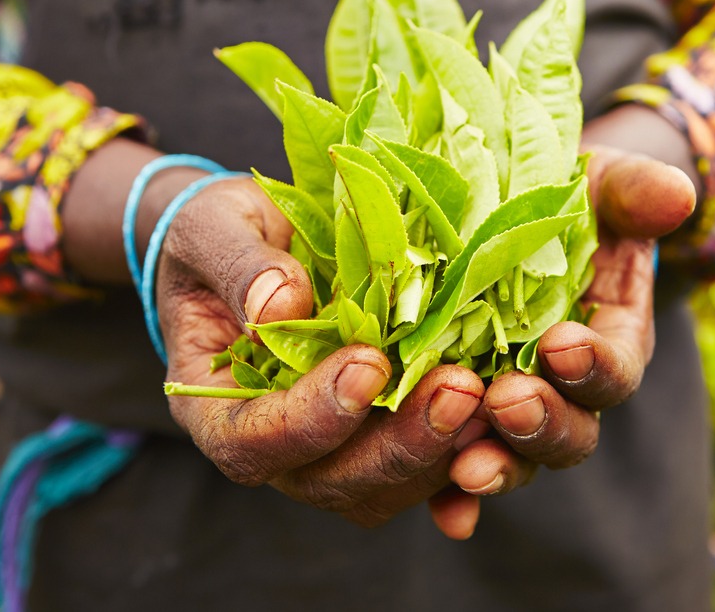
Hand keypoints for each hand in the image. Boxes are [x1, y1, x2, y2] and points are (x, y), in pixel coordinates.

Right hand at [157, 175, 487, 536]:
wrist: (251, 238)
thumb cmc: (217, 234)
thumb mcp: (211, 229)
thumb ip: (239, 266)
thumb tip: (279, 304)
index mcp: (217, 408)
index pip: (254, 443)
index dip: (312, 417)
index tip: (366, 364)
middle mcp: (276, 445)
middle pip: (333, 480)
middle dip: (400, 442)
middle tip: (457, 389)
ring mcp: (333, 447)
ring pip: (387, 485)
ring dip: (442, 451)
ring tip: (491, 395)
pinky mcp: (381, 433)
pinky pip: (425, 472)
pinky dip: (465, 463)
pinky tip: (503, 435)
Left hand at [441, 107, 696, 517]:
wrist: (504, 217)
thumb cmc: (562, 199)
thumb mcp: (598, 184)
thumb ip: (636, 192)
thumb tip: (677, 196)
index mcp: (607, 341)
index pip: (612, 371)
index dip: (593, 366)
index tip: (562, 345)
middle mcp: (563, 391)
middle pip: (567, 432)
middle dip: (541, 424)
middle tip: (508, 402)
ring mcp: (510, 411)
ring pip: (512, 457)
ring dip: (494, 466)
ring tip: (466, 467)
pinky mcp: (456, 420)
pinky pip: (454, 470)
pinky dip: (450, 499)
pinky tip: (444, 514)